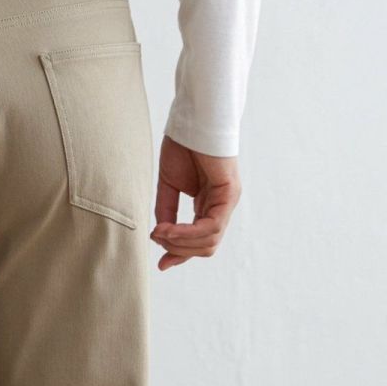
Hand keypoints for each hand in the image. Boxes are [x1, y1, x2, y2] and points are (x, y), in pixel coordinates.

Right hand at [151, 137, 241, 269]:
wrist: (192, 120)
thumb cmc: (182, 147)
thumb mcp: (169, 186)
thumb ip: (167, 212)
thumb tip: (162, 236)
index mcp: (208, 206)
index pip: (200, 242)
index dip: (180, 255)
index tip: (162, 265)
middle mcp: (221, 207)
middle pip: (206, 247)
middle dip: (179, 250)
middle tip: (157, 239)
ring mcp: (228, 202)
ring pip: (209, 242)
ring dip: (181, 243)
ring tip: (160, 233)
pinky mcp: (230, 194)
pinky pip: (211, 226)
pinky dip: (188, 232)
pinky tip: (169, 228)